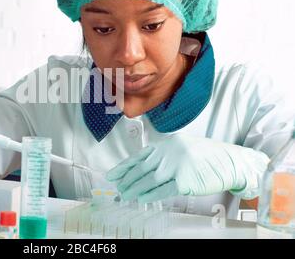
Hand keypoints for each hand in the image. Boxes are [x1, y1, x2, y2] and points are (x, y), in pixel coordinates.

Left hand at [106, 133, 268, 202]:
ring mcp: (177, 165)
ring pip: (149, 179)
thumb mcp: (183, 147)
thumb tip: (145, 167)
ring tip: (125, 195)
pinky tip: (141, 199)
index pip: (140, 156)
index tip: (112, 174)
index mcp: (167, 144)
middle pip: (142, 168)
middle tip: (118, 187)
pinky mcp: (184, 180)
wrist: (231, 162)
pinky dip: (150, 195)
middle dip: (127, 180)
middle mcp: (169, 152)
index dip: (124, 166)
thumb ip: (164, 155)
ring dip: (135, 189)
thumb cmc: (208, 156)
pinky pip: (163, 190)